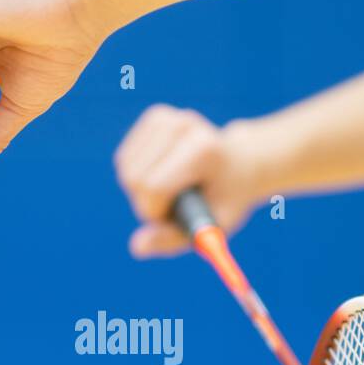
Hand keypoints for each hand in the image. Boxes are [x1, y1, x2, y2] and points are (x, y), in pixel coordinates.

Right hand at [113, 106, 264, 258]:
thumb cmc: (226, 200)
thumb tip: (137, 247)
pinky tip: (161, 172)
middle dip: (147, 201)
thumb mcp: (210, 228)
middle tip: (175, 202)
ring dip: (141, 189)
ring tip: (172, 187)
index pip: (152, 187)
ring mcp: (168, 117)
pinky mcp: (155, 117)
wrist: (239, 167)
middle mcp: (184, 125)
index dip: (156, 212)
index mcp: (203, 150)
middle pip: (134, 178)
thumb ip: (172, 240)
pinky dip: (136, 174)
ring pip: (125, 167)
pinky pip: (124, 158)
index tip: (175, 214)